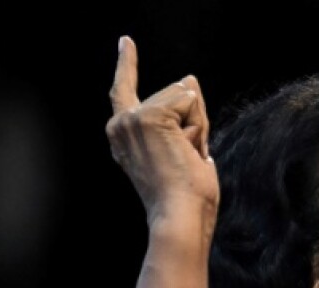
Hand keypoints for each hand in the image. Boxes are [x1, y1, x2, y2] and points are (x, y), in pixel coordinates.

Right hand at [106, 36, 218, 227]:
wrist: (179, 214)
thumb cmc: (185, 194)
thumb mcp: (186, 148)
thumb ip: (184, 115)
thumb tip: (189, 79)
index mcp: (125, 135)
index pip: (125, 90)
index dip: (127, 64)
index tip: (126, 41)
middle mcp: (121, 124)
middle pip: (174, 96)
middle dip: (194, 122)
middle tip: (185, 159)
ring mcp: (132, 118)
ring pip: (184, 97)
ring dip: (197, 127)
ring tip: (184, 157)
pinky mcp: (149, 116)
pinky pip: (189, 102)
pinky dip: (198, 126)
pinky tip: (185, 150)